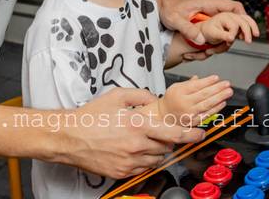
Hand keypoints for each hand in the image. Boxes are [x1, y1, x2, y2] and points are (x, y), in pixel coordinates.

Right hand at [57, 87, 204, 178]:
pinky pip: (142, 168)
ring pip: (156, 159)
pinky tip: (130, 150)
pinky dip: (142, 160)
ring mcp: (129, 161)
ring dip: (155, 150)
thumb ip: (141, 95)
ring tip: (140, 140)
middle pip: (166, 147)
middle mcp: (137, 145)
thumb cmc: (90, 117)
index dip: (192, 134)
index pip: (175, 133)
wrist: (68, 137)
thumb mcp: (117, 96)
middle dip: (166, 139)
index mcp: (139, 125)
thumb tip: (155, 99)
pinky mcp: (122, 172)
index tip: (200, 133)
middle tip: (156, 132)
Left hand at [157, 0, 258, 43]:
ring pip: (229, 20)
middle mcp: (211, 7)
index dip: (243, 16)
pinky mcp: (206, 19)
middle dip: (243, 25)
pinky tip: (226, 41)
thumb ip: (188, 29)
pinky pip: (221, 24)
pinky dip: (225, 32)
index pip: (233, 6)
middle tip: (249, 38)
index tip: (246, 28)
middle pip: (235, 14)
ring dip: (235, 30)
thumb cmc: (168, 8)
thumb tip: (201, 41)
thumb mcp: (175, 19)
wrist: (161, 5)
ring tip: (240, 41)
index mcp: (208, 3)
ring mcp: (209, 13)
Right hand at [158, 75, 231, 125]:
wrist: (163, 116)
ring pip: (207, 104)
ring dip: (220, 97)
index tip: (217, 78)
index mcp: (179, 92)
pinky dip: (216, 109)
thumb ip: (189, 82)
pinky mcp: (193, 121)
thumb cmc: (171, 100)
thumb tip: (201, 78)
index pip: (196, 85)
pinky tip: (222, 102)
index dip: (208, 81)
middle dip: (217, 88)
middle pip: (203, 95)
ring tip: (228, 92)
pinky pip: (206, 114)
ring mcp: (189, 113)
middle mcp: (184, 103)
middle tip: (227, 84)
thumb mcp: (176, 87)